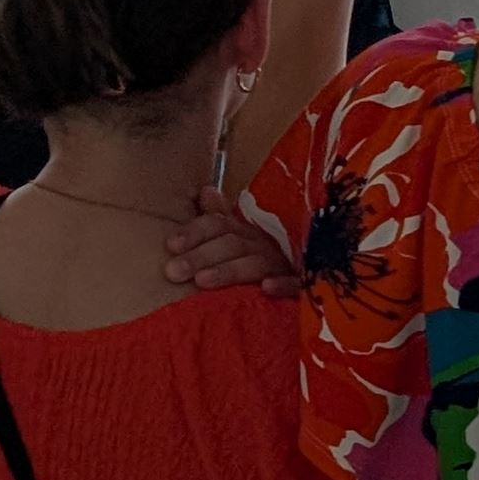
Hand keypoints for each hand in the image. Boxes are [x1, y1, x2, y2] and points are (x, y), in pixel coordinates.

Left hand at [164, 186, 296, 295]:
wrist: (308, 277)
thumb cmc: (263, 259)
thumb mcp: (240, 237)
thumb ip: (221, 216)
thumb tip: (205, 190)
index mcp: (246, 231)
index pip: (218, 224)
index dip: (194, 232)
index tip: (170, 245)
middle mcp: (264, 244)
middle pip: (231, 243)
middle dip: (201, 255)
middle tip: (173, 271)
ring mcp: (285, 264)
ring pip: (255, 263)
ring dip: (229, 270)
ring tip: (202, 281)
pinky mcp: (304, 285)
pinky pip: (296, 284)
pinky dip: (282, 284)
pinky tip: (265, 288)